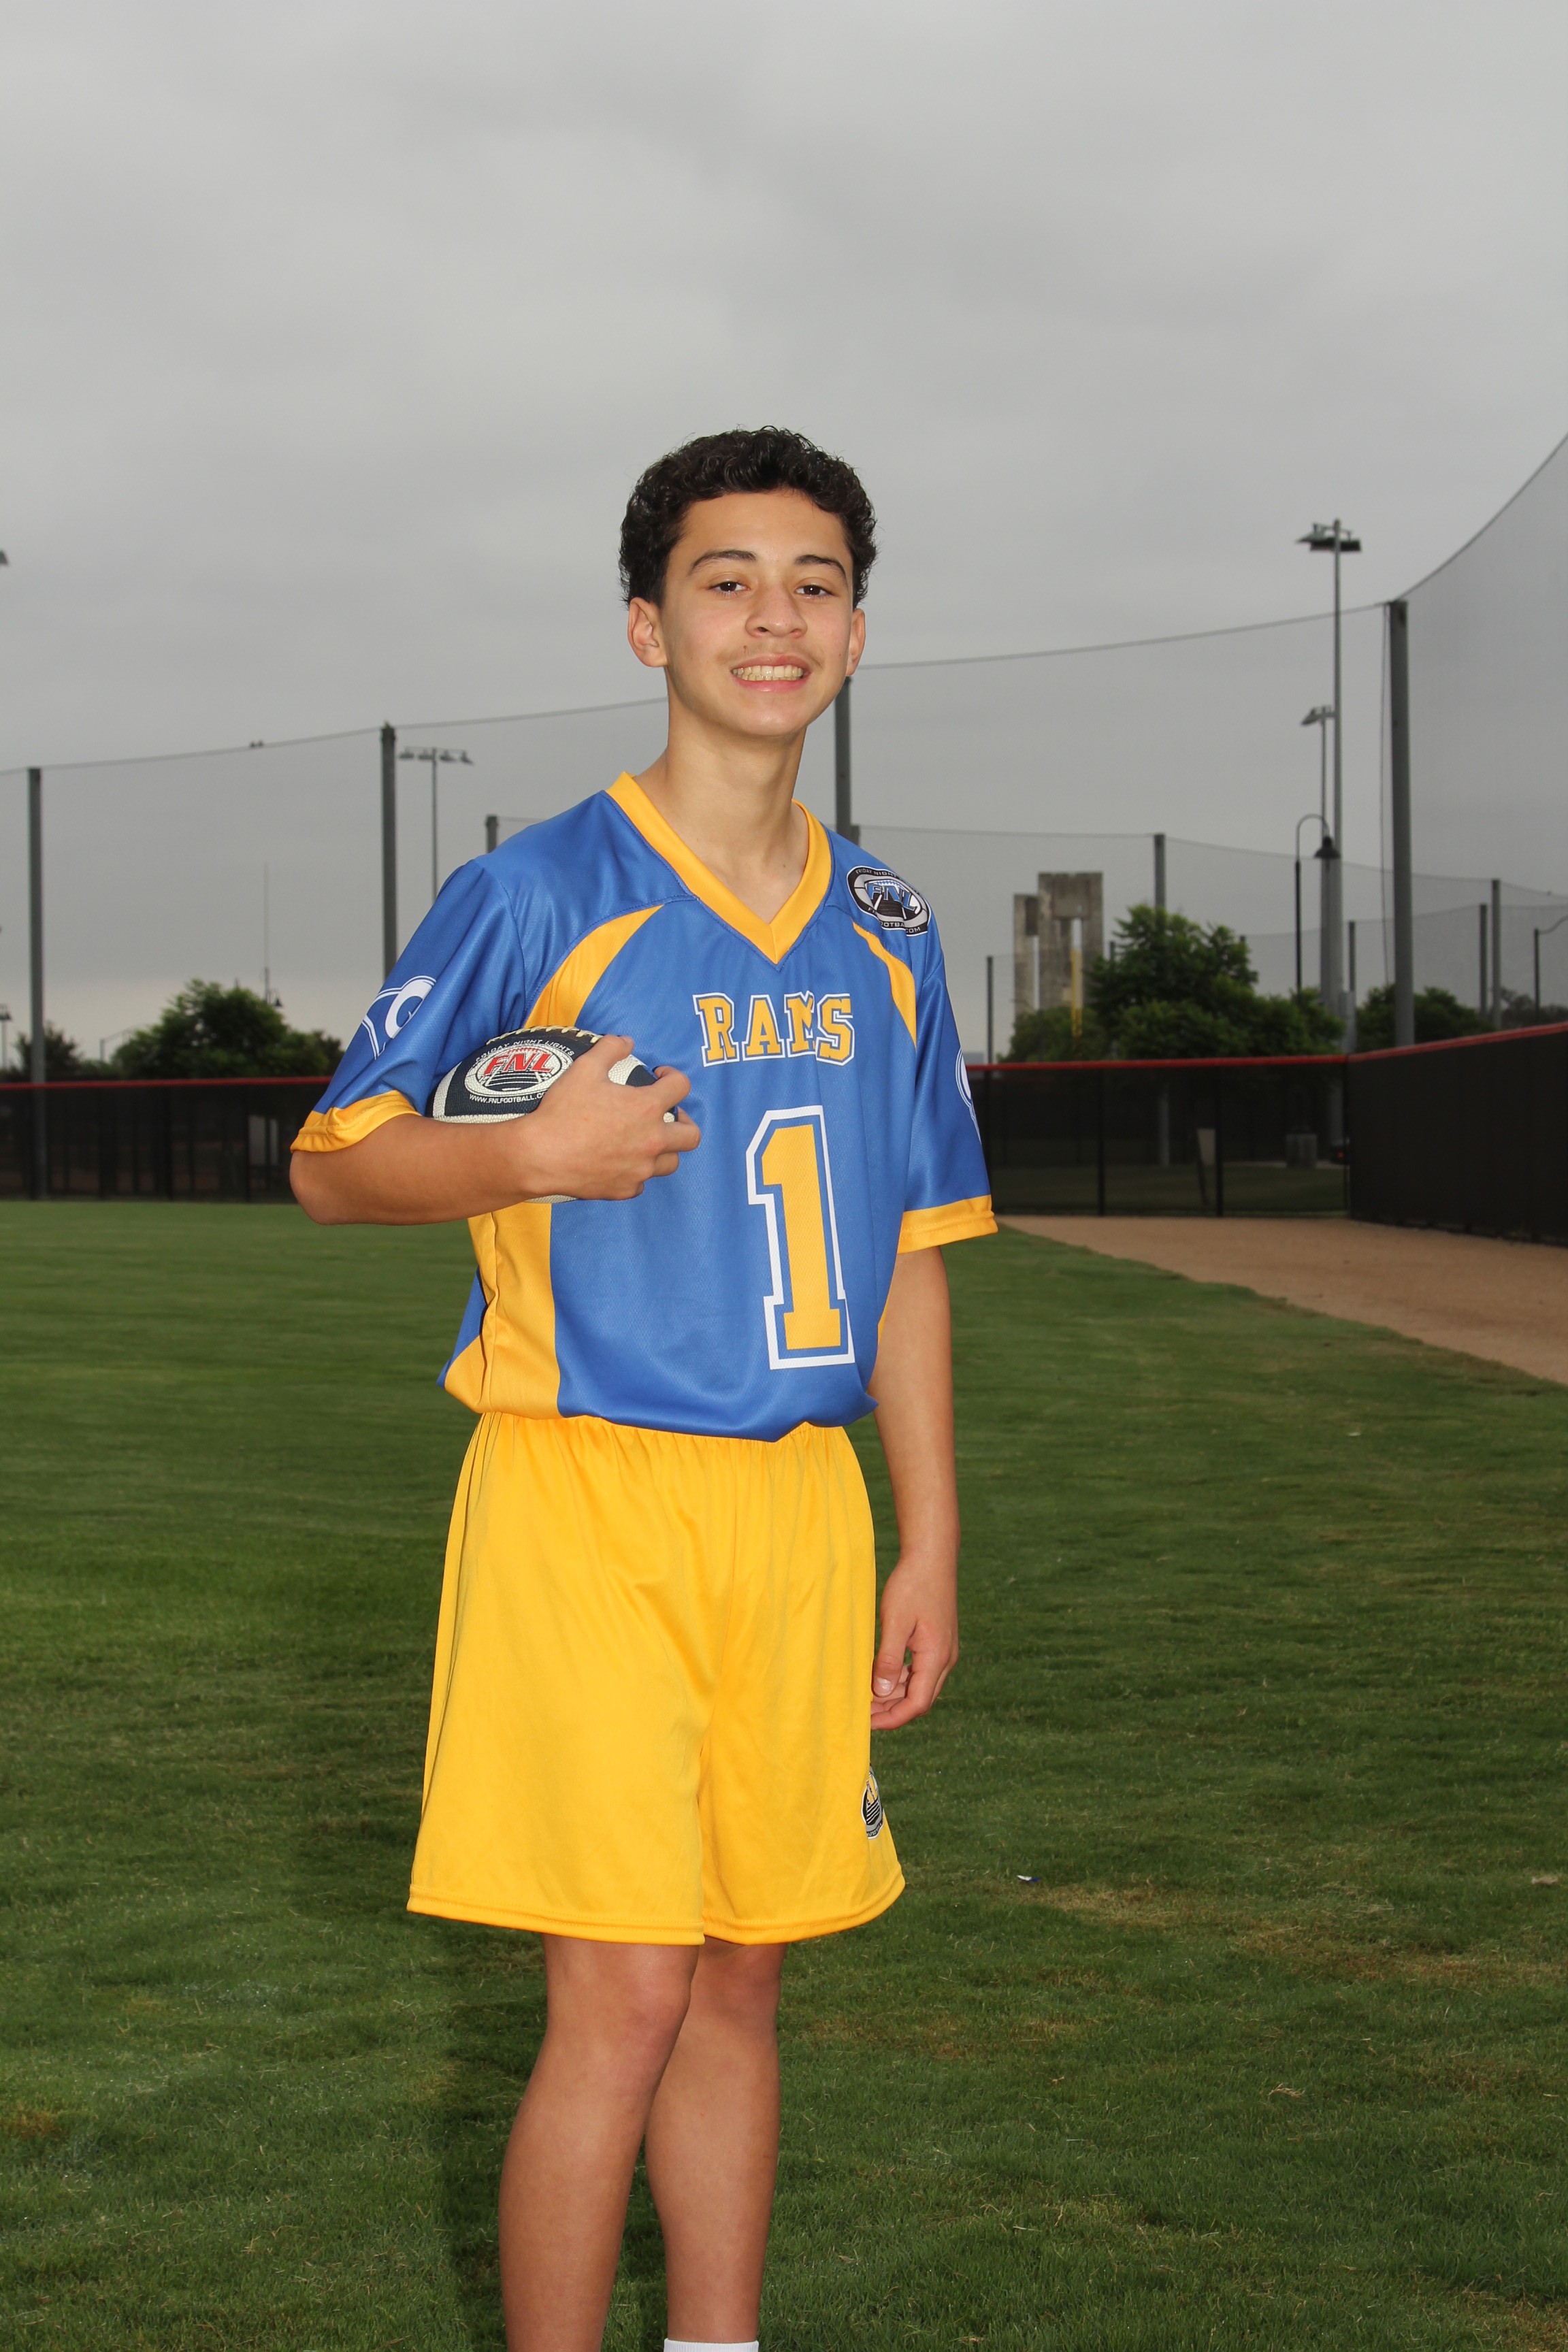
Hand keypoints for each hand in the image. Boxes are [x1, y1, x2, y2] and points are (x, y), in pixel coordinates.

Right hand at [513, 1034, 699, 1201]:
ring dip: (665, 1149)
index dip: (674, 1077)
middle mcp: (652, 1141)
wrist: (539, 1155)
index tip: (660, 1078)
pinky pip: (642, 1182)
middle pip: (691, 1135)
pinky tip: (622, 1162)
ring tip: (647, 1140)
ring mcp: (641, 1169)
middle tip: (667, 1115)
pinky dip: (637, 1171)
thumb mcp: (584, 1069)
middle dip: (684, 1121)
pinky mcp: (625, 1189)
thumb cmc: (562, 1111)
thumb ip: (610, 1048)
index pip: (682, 1087)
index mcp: (646, 1108)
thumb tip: (627, 1041)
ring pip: (671, 1162)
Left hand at [870, 1553, 958, 1729]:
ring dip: (894, 1696)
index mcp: (937, 1657)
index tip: (867, 1723)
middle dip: (891, 1711)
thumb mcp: (895, 1621)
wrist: (932, 1556)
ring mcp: (943, 1651)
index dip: (892, 1719)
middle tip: (861, 1715)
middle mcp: (945, 1658)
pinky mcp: (937, 1642)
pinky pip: (919, 1670)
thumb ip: (888, 1658)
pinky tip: (878, 1676)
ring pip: (919, 1686)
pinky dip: (899, 1679)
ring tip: (865, 1698)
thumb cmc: (912, 1584)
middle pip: (919, 1700)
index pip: (917, 1704)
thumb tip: (879, 1692)